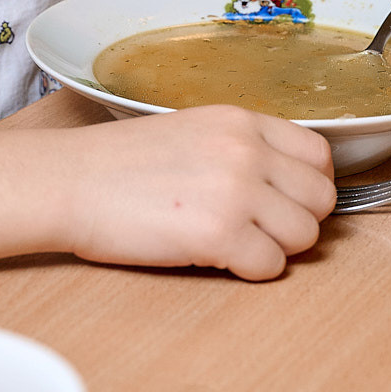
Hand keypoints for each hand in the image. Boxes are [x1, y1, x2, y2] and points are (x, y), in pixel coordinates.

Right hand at [58, 105, 335, 279]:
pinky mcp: (220, 235)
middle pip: (321, 199)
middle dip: (295, 220)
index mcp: (241, 121)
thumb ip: (240, 149)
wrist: (69, 181)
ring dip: (275, 248)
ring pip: (305, 236)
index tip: (283, 201)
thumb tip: (283, 185)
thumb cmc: (116, 164)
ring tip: (232, 242)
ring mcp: (237, 192)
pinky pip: (272, 267)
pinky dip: (251, 270)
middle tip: (256, 228)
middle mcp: (247, 151)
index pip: (319, 155)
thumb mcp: (190, 131)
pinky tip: (216, 257)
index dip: (306, 186)